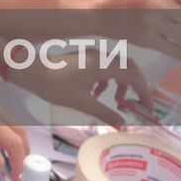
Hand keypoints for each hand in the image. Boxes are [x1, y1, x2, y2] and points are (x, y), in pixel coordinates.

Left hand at [12, 54, 154, 127]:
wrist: (31, 71)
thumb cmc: (56, 86)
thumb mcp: (83, 103)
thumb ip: (105, 113)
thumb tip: (123, 124)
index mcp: (103, 64)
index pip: (133, 75)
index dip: (144, 91)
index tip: (149, 108)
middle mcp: (101, 56)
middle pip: (128, 68)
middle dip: (136, 86)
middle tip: (139, 105)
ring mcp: (92, 55)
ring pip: (116, 68)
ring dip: (121, 84)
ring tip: (117, 103)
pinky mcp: (85, 58)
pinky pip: (104, 68)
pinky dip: (107, 81)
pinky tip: (98, 95)